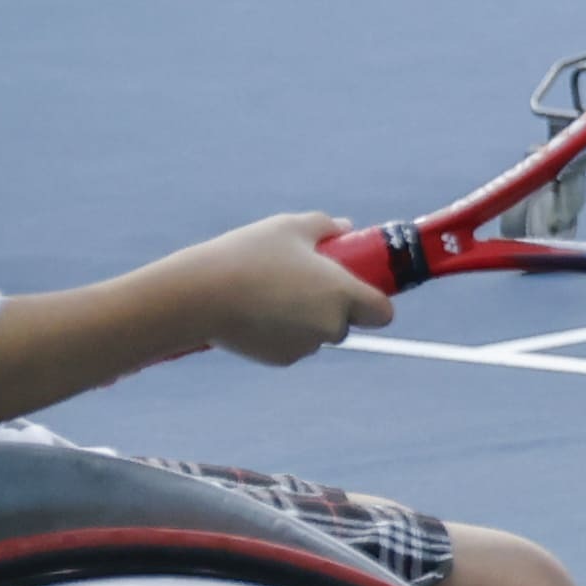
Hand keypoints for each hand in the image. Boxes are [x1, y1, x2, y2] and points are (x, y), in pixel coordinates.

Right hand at [178, 215, 390, 367]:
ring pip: (317, 333)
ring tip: (271, 290)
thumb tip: (345, 227)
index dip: (373, 300)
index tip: (358, 286)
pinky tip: (257, 309)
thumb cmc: (249, 255)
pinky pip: (292, 343)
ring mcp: (306, 346)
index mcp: (342, 293)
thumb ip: (325, 227)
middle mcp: (330, 325)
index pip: (382, 312)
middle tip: (304, 280)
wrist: (202, 295)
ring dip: (305, 317)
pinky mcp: (280, 359)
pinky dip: (281, 330)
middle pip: (346, 321)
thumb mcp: (290, 227)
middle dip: (332, 305)